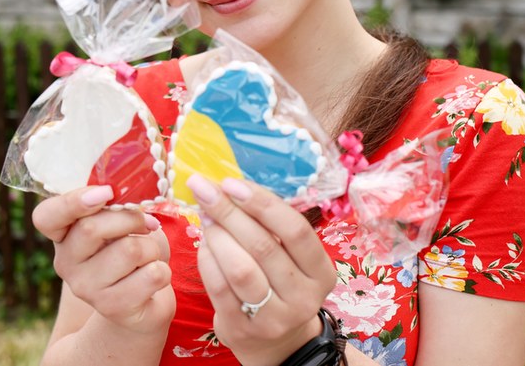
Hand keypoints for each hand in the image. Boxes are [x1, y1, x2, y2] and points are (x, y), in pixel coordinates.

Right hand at [31, 185, 175, 334]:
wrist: (141, 304)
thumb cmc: (130, 252)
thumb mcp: (118, 223)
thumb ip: (115, 206)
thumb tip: (132, 197)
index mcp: (63, 235)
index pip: (46, 216)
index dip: (73, 201)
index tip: (106, 192)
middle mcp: (66, 263)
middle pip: (91, 227)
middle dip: (132, 218)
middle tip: (147, 224)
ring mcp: (86, 288)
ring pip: (129, 250)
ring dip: (152, 248)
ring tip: (149, 257)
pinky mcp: (112, 307)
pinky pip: (152, 274)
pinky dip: (164, 271)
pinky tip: (153, 278)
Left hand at [187, 175, 336, 365]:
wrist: (275, 341)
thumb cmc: (279, 283)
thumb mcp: (291, 259)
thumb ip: (271, 227)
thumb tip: (229, 186)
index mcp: (321, 272)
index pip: (296, 230)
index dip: (262, 203)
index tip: (231, 183)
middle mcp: (303, 297)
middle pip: (264, 246)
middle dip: (229, 212)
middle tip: (205, 189)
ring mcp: (274, 318)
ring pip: (241, 268)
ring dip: (217, 235)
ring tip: (206, 216)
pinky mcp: (243, 330)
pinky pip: (219, 288)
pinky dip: (207, 260)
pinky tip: (204, 244)